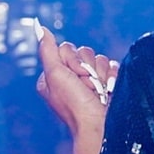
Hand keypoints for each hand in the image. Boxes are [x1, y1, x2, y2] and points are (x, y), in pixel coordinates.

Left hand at [36, 25, 117, 139]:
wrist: (100, 126)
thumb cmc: (75, 105)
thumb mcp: (55, 75)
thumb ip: (48, 50)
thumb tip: (40, 27)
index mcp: (55, 75)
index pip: (66, 49)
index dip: (73, 61)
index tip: (74, 77)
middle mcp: (72, 77)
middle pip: (84, 52)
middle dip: (88, 69)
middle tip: (87, 87)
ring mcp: (91, 81)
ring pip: (100, 59)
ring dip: (101, 75)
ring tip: (99, 92)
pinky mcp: (107, 84)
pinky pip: (113, 66)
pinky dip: (113, 77)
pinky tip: (109, 90)